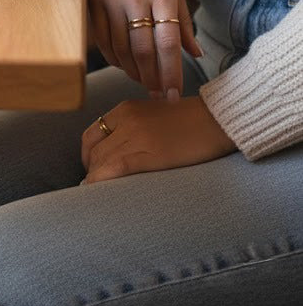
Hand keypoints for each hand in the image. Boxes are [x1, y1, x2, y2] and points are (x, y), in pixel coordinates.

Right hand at [81, 0, 201, 98]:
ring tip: (144, 82)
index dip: (171, 72)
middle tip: (158, 95)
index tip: (174, 94)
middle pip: (143, 49)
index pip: (168, 41)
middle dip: (152, 78)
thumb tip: (195, 53)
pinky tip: (124, 65)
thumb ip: (183, 20)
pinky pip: (104, 38)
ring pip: (121, 47)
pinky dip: (114, 57)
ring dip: (133, 71)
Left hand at [81, 97, 236, 183]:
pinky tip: (99, 192)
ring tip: (96, 196)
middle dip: (90, 171)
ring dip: (94, 180)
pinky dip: (101, 181)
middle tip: (95, 188)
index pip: (91, 134)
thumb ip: (132, 127)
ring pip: (101, 161)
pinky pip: (116, 167)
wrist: (217, 119)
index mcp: (125, 109)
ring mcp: (137, 135)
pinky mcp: (150, 152)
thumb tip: (117, 151)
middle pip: (94, 150)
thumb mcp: (152, 115)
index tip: (92, 171)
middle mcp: (126, 119)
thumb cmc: (189, 121)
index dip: (87, 156)